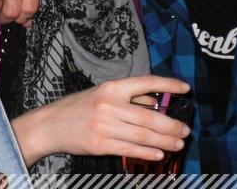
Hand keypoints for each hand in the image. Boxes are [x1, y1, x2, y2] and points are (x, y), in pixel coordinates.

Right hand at [11, 75, 190, 165]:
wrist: (51, 124)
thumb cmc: (79, 108)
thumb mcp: (102, 94)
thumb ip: (129, 97)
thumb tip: (156, 102)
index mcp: (111, 87)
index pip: (145, 82)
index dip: (168, 85)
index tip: (186, 89)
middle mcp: (109, 105)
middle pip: (149, 117)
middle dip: (172, 125)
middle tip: (185, 130)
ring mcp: (104, 126)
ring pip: (143, 136)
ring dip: (165, 141)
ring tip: (178, 144)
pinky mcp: (100, 144)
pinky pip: (130, 150)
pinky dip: (147, 153)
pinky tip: (159, 154)